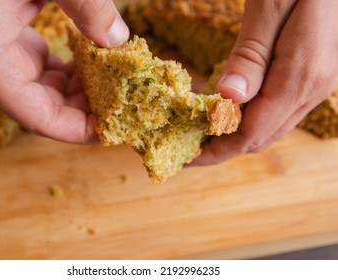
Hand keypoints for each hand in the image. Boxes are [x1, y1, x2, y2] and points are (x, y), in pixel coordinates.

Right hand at [0, 0, 128, 142]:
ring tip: (115, 86)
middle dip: (85, 110)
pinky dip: (69, 71)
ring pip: (44, 90)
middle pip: (45, 107)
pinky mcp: (5, 41)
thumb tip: (119, 39)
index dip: (79, 130)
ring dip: (80, 90)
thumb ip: (85, 5)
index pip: (40, 118)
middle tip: (123, 106)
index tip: (112, 131)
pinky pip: (41, 70)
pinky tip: (93, 63)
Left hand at [194, 0, 337, 164]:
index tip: (188, 157)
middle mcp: (311, 89)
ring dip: (232, 132)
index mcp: (300, 77)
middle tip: (187, 142)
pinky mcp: (309, 76)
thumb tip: (228, 97)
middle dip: (221, 147)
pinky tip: (225, 106)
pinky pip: (275, 110)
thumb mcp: (270, 9)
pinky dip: (247, 116)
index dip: (217, 151)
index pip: (252, 133)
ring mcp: (314, 85)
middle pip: (260, 137)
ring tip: (199, 127)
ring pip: (268, 127)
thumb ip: (251, 56)